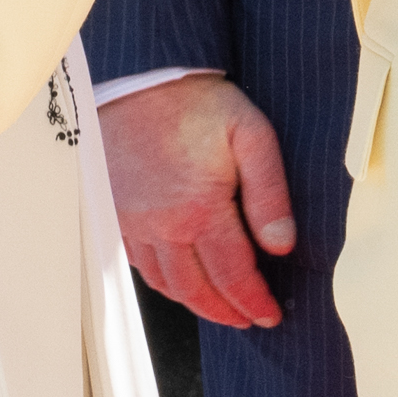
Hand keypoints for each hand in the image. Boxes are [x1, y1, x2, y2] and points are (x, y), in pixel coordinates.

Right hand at [97, 72, 295, 330]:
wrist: (140, 77)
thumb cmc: (197, 101)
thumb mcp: (251, 135)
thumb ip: (269, 194)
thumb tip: (282, 245)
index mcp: (200, 210)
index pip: (233, 275)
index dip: (253, 302)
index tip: (269, 316)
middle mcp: (162, 226)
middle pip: (196, 290)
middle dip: (225, 312)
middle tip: (247, 320)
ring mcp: (134, 222)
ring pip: (165, 283)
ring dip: (193, 303)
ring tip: (218, 308)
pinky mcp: (115, 212)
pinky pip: (137, 263)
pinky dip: (161, 282)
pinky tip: (177, 280)